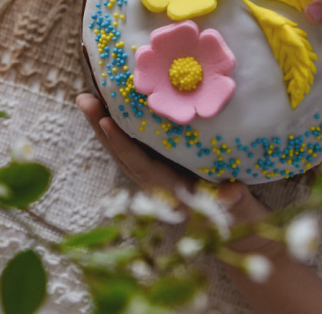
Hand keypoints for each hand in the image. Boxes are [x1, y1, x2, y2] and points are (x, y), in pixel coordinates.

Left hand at [76, 93, 274, 253]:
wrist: (236, 222)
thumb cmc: (237, 212)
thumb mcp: (238, 206)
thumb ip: (233, 199)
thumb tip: (230, 194)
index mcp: (169, 190)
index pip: (139, 164)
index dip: (122, 143)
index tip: (106, 121)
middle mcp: (155, 182)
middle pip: (121, 153)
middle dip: (101, 128)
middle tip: (84, 99)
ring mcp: (153, 174)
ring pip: (122, 149)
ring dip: (103, 125)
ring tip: (88, 98)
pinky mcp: (157, 166)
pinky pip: (132, 146)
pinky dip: (119, 128)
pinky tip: (111, 106)